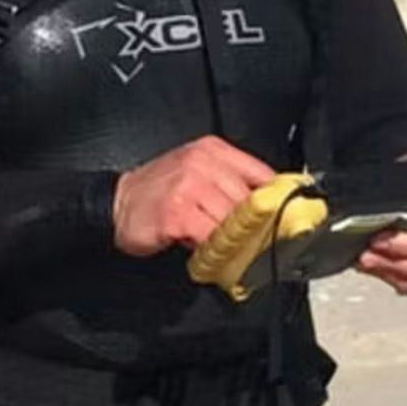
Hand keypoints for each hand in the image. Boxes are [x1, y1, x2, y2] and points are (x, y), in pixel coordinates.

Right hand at [113, 136, 275, 257]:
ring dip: (234, 242)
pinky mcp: (178, 212)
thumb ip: (231, 182)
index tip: (289, 219)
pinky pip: (211, 236)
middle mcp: (202, 163)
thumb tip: (269, 206)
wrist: (117, 204)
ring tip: (231, 252)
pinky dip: (215, 250)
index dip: (278, 200)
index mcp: (213, 150)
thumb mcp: (197, 172)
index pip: (261, 173)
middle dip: (254, 227)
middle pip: (250, 201)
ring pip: (233, 220)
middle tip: (257, 246)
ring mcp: (189, 187)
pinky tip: (209, 254)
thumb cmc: (159, 191)